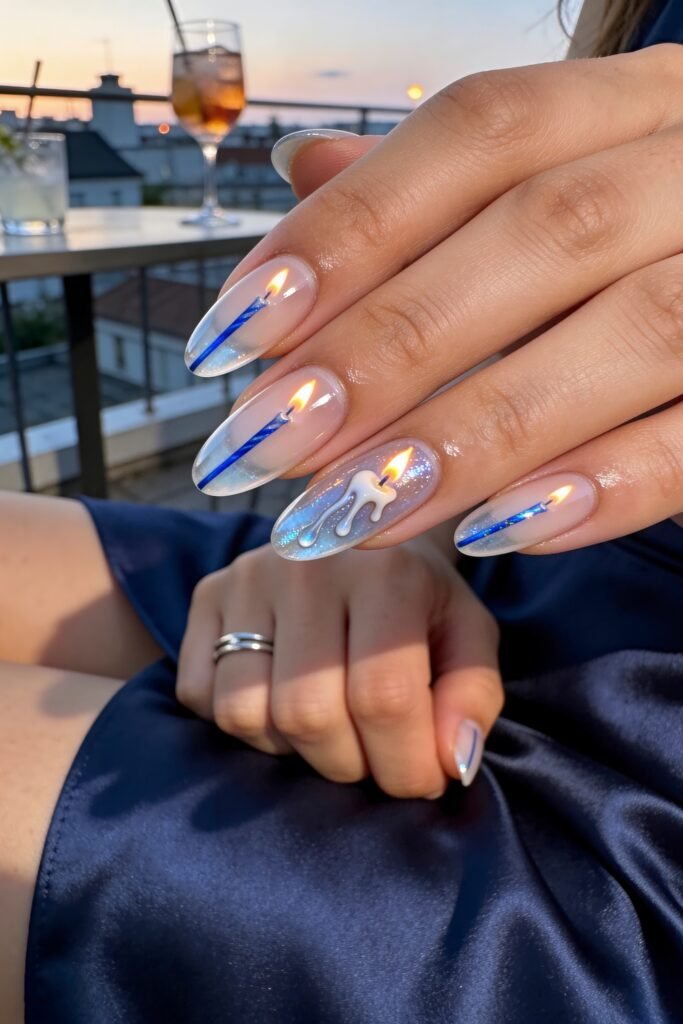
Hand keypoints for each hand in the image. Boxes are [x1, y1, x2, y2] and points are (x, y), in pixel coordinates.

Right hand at [176, 537, 500, 797]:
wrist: (358, 531)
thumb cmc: (419, 600)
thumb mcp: (467, 638)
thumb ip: (472, 699)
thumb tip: (451, 762)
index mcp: (387, 571)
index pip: (382, 696)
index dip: (403, 764)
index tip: (421, 781)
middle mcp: (307, 565)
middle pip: (309, 713)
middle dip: (348, 765)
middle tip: (373, 756)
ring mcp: (247, 577)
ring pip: (245, 713)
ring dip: (291, 750)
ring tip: (329, 728)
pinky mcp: (207, 594)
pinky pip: (202, 697)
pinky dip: (244, 724)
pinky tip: (282, 699)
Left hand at [188, 47, 682, 559]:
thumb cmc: (640, 242)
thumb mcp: (553, 186)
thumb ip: (434, 193)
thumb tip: (300, 174)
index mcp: (634, 103)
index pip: (480, 130)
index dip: (349, 227)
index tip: (236, 329)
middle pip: (544, 231)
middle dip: (389, 343)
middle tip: (270, 438)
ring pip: (631, 334)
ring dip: (473, 432)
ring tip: (352, 508)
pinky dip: (602, 486)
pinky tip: (492, 532)